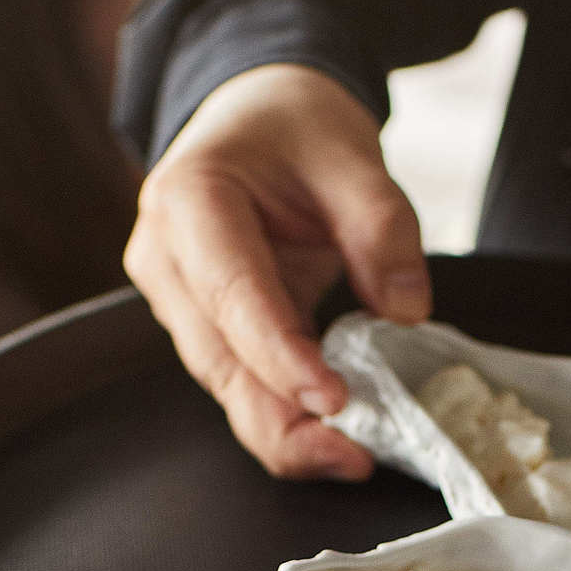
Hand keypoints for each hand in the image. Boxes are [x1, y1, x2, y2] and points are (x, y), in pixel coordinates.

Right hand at [125, 63, 431, 480]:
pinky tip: (333, 439)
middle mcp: (164, 257)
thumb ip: (383, 227)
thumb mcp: (352, 153)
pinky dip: (284, 414)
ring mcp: (175, 298)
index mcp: (188, 199)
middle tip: (353, 456)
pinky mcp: (202, 326)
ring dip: (285, 429)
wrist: (256, 114)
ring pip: (225, 384)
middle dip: (283, 420)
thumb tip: (405, 310)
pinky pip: (240, 381)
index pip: (232, 292)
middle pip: (219, 359)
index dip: (280, 355)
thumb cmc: (295, 126)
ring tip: (352, 455)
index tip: (333, 400)